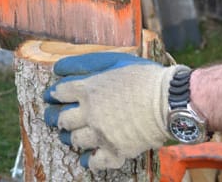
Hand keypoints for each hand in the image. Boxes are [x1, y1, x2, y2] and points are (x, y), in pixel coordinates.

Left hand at [43, 52, 187, 170]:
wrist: (169, 101)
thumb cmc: (144, 77)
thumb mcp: (113, 60)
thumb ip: (85, 62)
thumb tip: (57, 68)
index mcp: (88, 90)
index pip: (60, 93)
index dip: (53, 94)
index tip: (51, 96)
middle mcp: (90, 113)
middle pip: (61, 119)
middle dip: (54, 117)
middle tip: (54, 118)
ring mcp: (101, 134)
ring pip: (74, 140)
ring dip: (70, 137)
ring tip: (70, 136)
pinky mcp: (115, 151)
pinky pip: (94, 161)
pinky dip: (88, 160)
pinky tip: (87, 158)